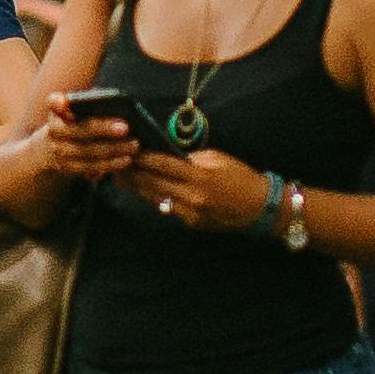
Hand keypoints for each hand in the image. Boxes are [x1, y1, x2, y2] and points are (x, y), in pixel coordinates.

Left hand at [123, 147, 273, 232]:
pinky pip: (167, 207)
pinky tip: (143, 189)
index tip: (129, 150)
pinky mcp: (190, 222)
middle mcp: (191, 196)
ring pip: (155, 197)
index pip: (163, 164)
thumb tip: (167, 155)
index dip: (143, 158)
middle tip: (116, 163)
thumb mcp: (217, 159)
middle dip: (133, 173)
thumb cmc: (239, 176)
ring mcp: (189, 212)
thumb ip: (190, 158)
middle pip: (153, 182)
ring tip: (121, 177)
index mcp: (199, 175)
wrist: (258, 207)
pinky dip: (155, 197)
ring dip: (137, 186)